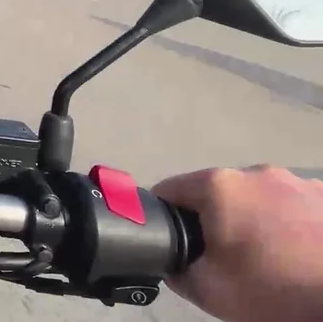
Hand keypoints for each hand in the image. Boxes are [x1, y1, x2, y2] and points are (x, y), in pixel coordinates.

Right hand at [152, 165, 322, 321]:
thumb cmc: (271, 287)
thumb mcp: (208, 290)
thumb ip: (176, 269)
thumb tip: (171, 259)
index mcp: (218, 186)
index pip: (168, 190)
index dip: (165, 219)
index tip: (177, 245)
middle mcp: (256, 172)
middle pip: (215, 193)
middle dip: (214, 221)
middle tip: (226, 258)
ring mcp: (295, 180)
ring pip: (256, 197)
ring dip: (253, 219)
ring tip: (267, 256)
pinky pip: (290, 203)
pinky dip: (286, 221)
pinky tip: (296, 250)